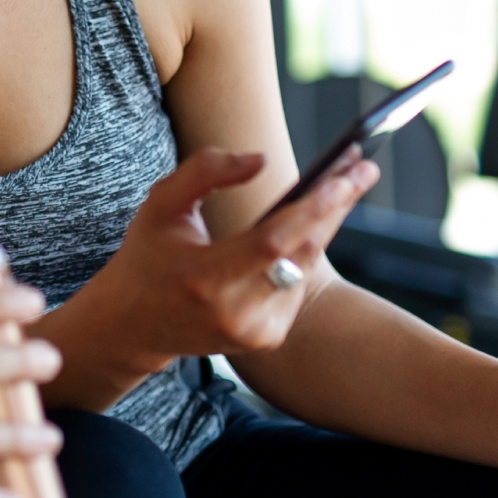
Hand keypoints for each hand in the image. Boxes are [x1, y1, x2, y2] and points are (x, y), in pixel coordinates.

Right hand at [87, 146, 379, 360]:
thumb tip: (261, 159)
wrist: (134, 324)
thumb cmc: (149, 255)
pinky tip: (314, 218)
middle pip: (302, 253)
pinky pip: (297, 282)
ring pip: (305, 266)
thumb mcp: (161, 205)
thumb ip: (204, 172)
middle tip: (363, 167)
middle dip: (336, 206)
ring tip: (344, 180)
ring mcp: (255, 332)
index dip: (311, 209)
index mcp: (204, 279)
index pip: (270, 243)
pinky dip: (305, 248)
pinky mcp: (267, 338)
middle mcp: (235, 313)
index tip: (344, 176)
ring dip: (326, 222)